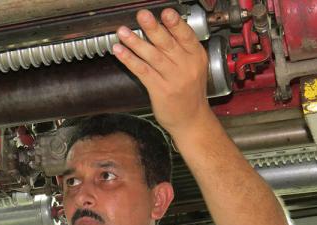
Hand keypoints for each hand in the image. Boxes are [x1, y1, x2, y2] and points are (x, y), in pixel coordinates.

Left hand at [113, 9, 212, 136]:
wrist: (191, 120)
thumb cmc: (190, 94)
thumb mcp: (195, 68)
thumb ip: (183, 50)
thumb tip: (162, 28)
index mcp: (196, 57)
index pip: (186, 36)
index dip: (176, 24)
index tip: (167, 12)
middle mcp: (186, 66)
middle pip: (167, 44)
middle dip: (153, 28)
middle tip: (142, 15)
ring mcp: (172, 79)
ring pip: (152, 56)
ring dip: (136, 42)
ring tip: (123, 32)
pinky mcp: (160, 90)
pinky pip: (143, 72)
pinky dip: (130, 60)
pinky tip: (120, 51)